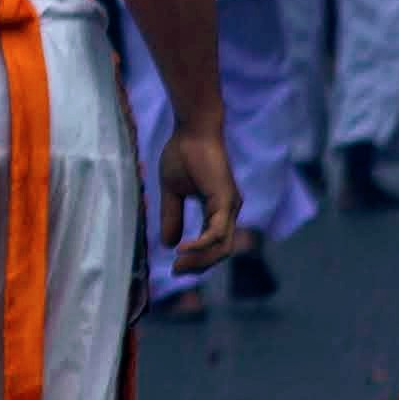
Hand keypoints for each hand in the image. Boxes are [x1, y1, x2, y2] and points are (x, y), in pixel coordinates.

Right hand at [155, 122, 244, 273]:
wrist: (191, 128)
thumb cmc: (182, 153)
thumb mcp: (172, 191)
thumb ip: (172, 216)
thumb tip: (168, 244)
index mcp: (218, 209)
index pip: (214, 243)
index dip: (197, 258)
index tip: (175, 266)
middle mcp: (228, 210)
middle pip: (221, 251)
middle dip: (199, 265)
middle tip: (176, 271)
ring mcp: (230, 206)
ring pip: (222, 246)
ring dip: (200, 260)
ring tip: (178, 263)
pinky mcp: (225, 200)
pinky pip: (217, 233)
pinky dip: (201, 245)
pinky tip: (182, 249)